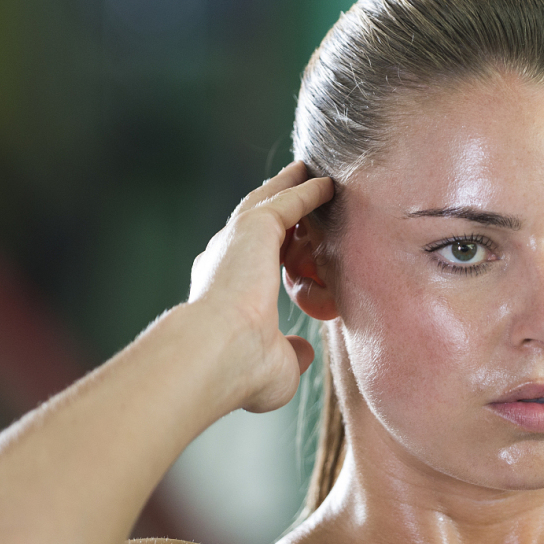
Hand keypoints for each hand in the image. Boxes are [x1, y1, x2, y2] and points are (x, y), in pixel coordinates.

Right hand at [187, 162, 334, 412]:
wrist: (214, 353)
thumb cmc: (239, 372)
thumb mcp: (275, 365)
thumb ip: (289, 353)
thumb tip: (304, 352)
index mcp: (221, 291)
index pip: (247, 262)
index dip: (266, 250)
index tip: (285, 243)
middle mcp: (222, 259)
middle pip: (254, 222)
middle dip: (273, 204)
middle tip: (293, 186)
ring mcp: (236, 240)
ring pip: (268, 202)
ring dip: (290, 186)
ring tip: (308, 171)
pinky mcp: (255, 227)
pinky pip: (289, 201)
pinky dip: (308, 191)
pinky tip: (328, 184)